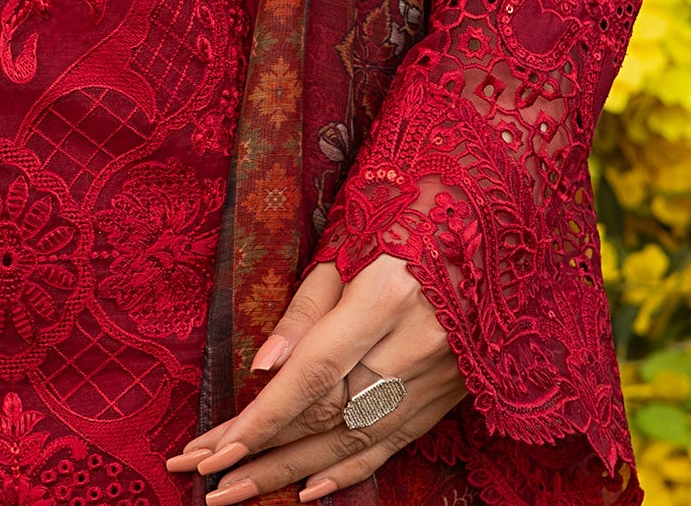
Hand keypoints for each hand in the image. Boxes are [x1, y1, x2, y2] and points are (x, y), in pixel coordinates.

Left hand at [167, 254, 467, 501]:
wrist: (494, 224)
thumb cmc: (407, 218)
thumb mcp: (351, 244)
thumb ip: (306, 309)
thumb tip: (263, 370)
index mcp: (388, 296)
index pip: (314, 374)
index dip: (262, 419)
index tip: (214, 449)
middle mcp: (417, 346)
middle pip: (330, 416)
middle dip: (262, 452)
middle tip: (202, 472)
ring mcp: (440, 378)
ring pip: (356, 440)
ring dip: (291, 472)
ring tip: (236, 491)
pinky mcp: (450, 394)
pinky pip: (395, 443)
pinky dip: (348, 470)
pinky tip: (307, 491)